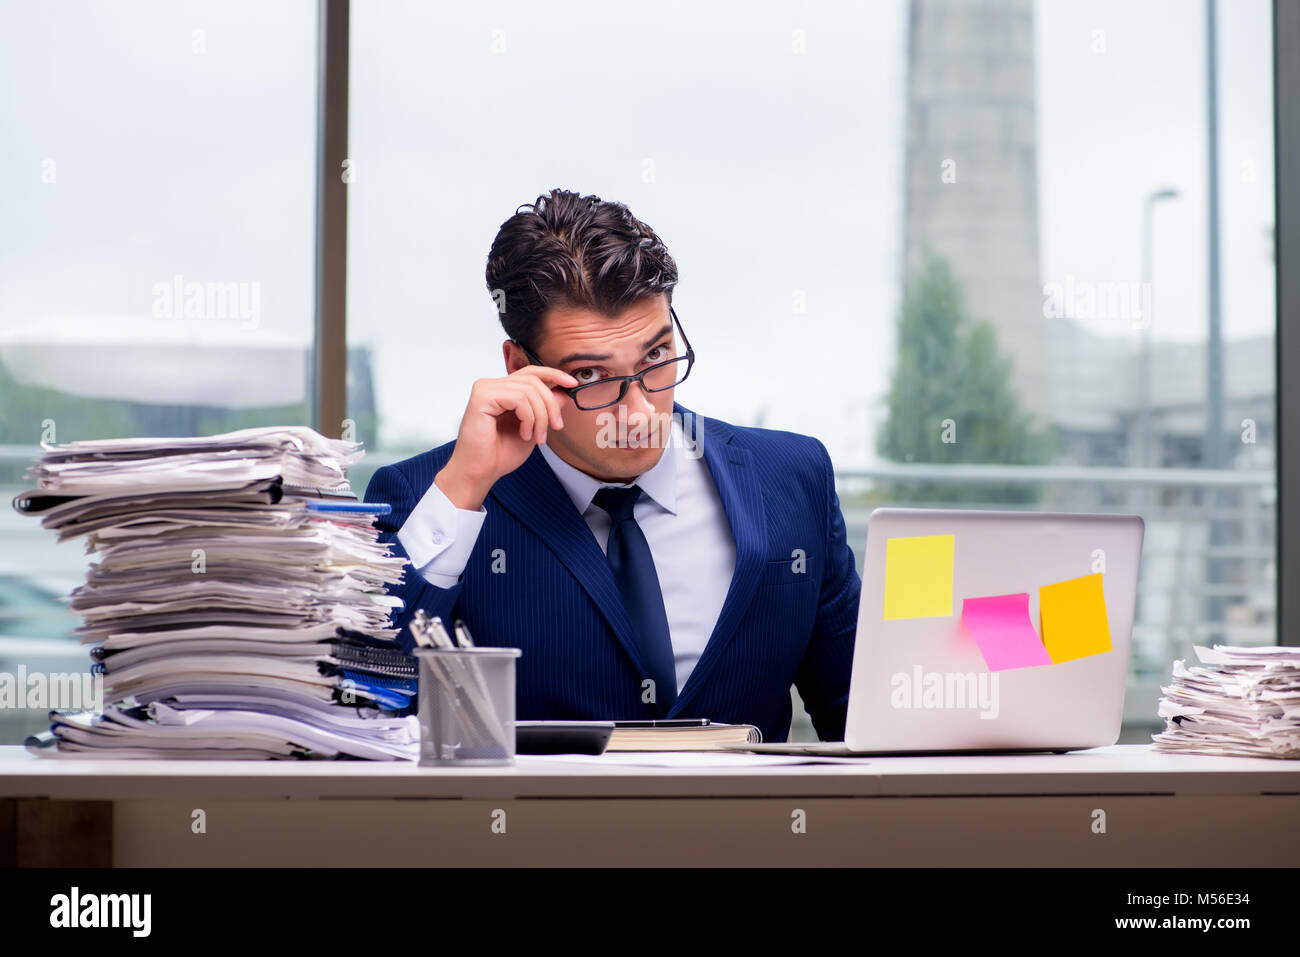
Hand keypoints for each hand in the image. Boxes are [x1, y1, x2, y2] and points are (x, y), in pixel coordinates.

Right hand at [435, 365, 577, 509]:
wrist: (481, 472)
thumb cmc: (499, 454)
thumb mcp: (533, 428)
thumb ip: (545, 409)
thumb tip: (563, 393)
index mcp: (503, 390)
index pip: (531, 373)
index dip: (554, 374)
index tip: (572, 384)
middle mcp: (492, 386)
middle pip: (534, 380)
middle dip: (550, 405)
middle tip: (556, 427)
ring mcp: (486, 389)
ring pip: (529, 390)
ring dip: (540, 417)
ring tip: (536, 437)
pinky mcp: (482, 397)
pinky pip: (518, 398)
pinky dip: (528, 418)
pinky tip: (524, 434)